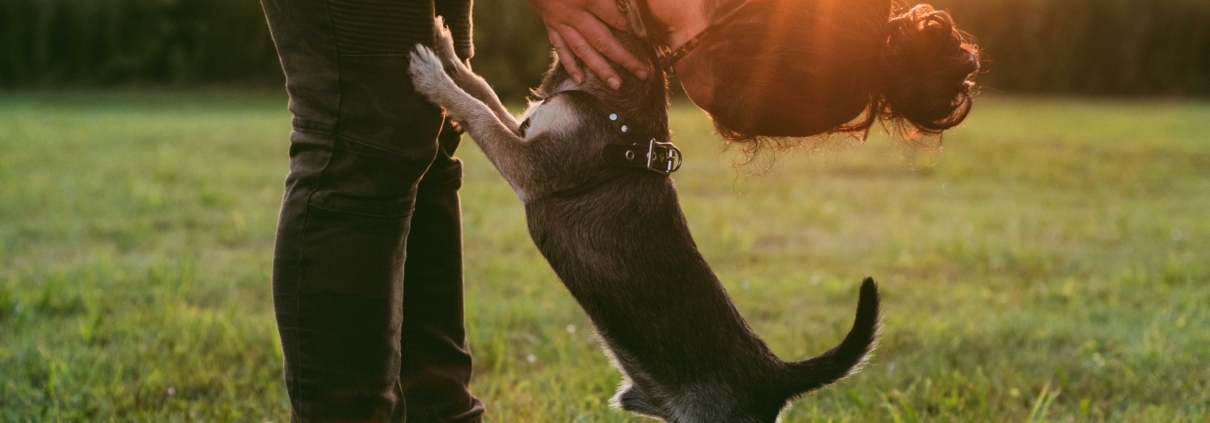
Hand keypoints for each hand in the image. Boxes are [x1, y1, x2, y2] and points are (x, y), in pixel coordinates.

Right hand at [529, 0, 650, 88]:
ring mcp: (561, 22)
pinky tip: (580, 79)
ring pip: (584, 50)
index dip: (635, 30)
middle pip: (604, 41)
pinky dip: (570, 64)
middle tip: (643, 73)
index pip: (617, 18)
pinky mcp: (551, 25)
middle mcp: (575, 14)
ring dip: (601, 69)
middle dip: (625, 59)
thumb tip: (633, 2)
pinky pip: (560, 48)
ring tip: (616, 85)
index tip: (651, 42)